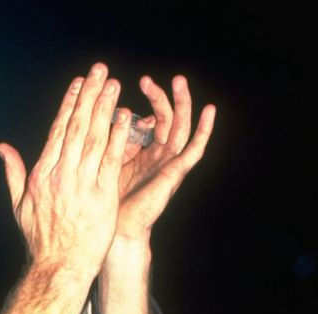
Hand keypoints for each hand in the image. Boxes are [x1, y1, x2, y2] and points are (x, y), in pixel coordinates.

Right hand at [0, 63, 131, 274]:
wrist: (58, 267)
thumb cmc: (39, 238)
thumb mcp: (18, 205)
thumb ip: (13, 172)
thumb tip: (2, 147)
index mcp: (41, 174)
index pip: (57, 130)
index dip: (69, 104)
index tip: (78, 84)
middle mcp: (61, 175)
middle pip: (77, 127)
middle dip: (89, 96)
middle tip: (99, 71)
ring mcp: (82, 185)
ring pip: (95, 139)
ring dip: (105, 109)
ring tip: (113, 85)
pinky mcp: (103, 196)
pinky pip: (111, 161)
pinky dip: (118, 138)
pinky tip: (126, 119)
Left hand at [113, 75, 216, 241]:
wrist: (115, 229)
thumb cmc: (107, 199)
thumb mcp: (107, 160)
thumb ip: (114, 138)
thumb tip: (117, 111)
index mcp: (144, 153)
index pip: (150, 120)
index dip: (143, 104)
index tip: (126, 92)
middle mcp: (159, 156)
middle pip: (165, 118)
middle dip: (159, 97)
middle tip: (146, 79)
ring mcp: (169, 164)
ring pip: (180, 127)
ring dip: (182, 103)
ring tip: (178, 80)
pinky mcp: (176, 173)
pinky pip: (195, 149)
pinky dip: (204, 129)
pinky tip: (210, 109)